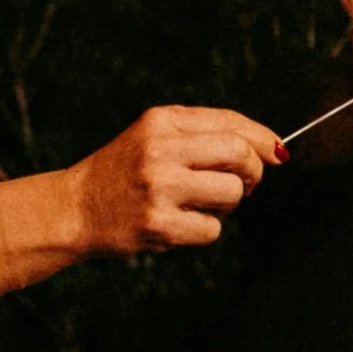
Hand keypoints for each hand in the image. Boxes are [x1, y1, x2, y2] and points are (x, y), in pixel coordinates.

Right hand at [71, 108, 277, 252]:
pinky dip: (204, 230)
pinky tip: (179, 223)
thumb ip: (206, 134)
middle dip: (253, 171)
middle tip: (244, 184)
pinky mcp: (158, 224)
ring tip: (200, 203)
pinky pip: (212, 229)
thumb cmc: (125, 171)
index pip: (231, 123)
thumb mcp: (155, 136)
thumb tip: (275, 149)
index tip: (278, 153)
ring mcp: (158, 187)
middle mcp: (159, 149)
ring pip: (231, 193)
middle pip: (239, 154)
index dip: (263, 139)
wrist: (75, 208)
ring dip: (227, 204)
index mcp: (161, 121)